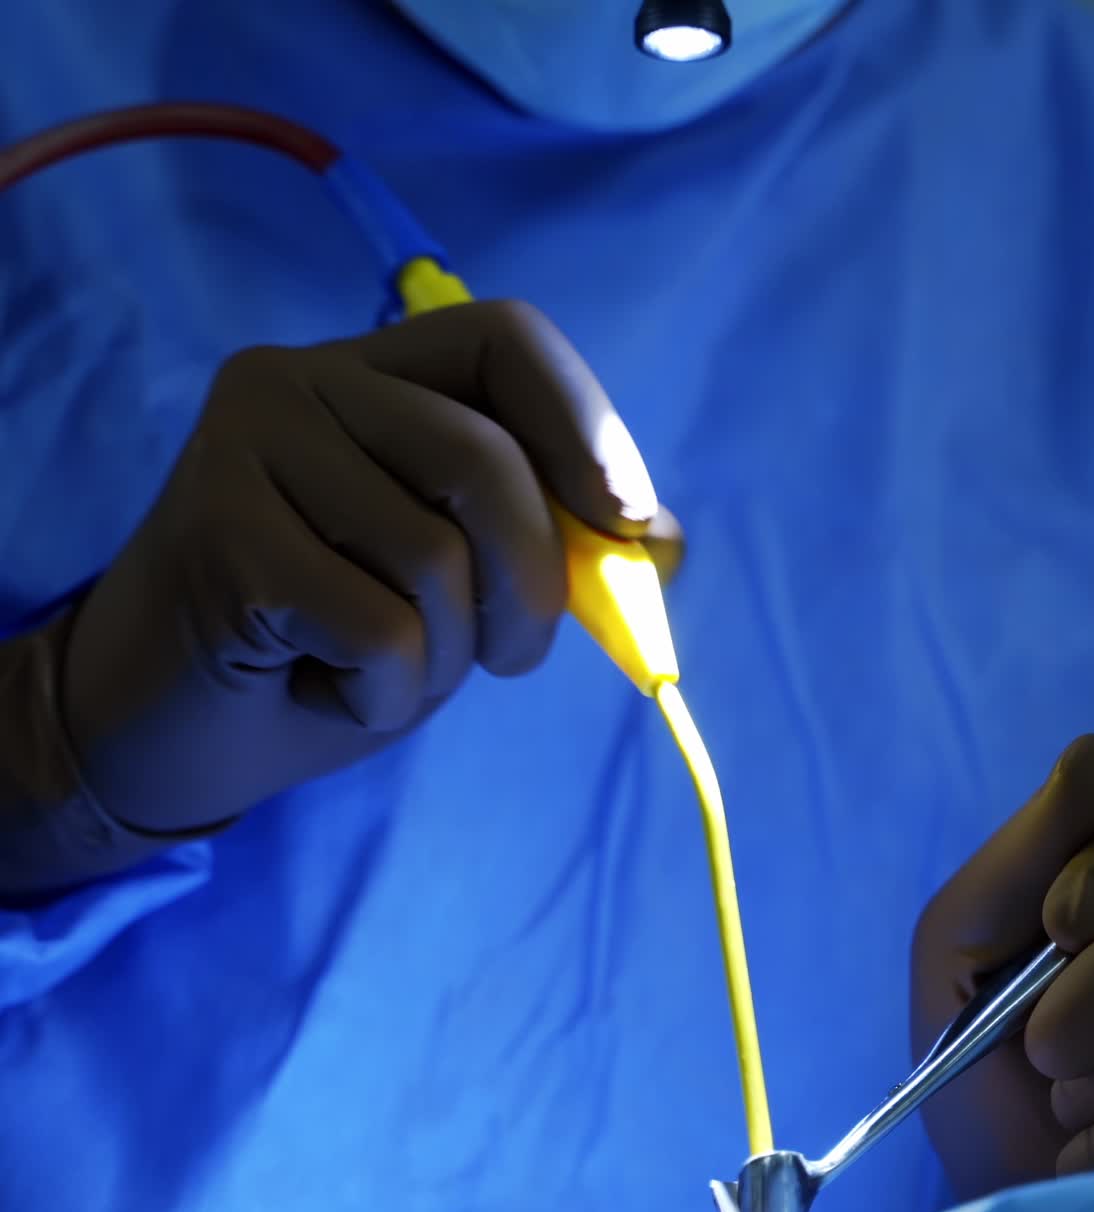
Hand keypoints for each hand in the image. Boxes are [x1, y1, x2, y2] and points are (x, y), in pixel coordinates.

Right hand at [57, 301, 681, 851]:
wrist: (173, 724)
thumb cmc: (328, 647)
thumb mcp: (459, 586)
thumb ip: (546, 541)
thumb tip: (657, 537)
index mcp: (369, 371)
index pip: (506, 340)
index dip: (587, 426)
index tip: (627, 520)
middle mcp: (299, 379)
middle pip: (486, 460)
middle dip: (533, 586)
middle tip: (509, 657)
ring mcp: (248, 447)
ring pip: (436, 555)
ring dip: (446, 655)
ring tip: (381, 668)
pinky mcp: (219, 534)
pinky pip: (382, 629)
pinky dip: (387, 692)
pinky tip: (324, 686)